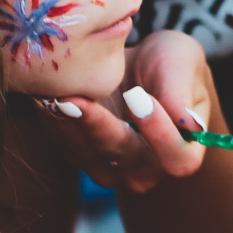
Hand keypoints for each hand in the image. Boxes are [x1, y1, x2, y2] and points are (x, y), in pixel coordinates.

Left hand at [32, 30, 215, 194]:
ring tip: (58, 95)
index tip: (139, 97)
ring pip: (90, 158)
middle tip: (81, 99)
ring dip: (71, 127)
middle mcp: (148, 169)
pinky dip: (55, 121)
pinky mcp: (82, 156)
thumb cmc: (170, 65)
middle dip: (100, 129)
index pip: (176, 158)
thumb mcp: (181, 63)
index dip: (160, 134)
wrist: (139, 69)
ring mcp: (112, 167)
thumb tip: (186, 122)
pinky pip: (66, 147)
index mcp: (184, 153)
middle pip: (125, 162)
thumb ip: (181, 91)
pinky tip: (46, 95)